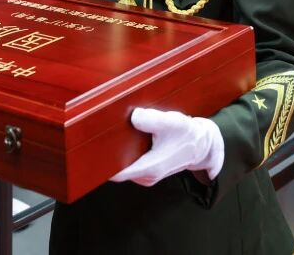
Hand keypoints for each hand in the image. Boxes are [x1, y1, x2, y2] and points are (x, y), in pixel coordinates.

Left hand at [109, 108, 223, 185]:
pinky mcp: (148, 171)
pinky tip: (124, 141)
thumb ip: (152, 119)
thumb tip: (133, 117)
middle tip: (98, 137)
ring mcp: (147, 175)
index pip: (117, 173)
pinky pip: (130, 165)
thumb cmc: (187, 134)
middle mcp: (146, 176)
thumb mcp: (171, 122)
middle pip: (117, 170)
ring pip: (123, 167)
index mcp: (150, 168)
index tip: (91, 151)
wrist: (202, 145)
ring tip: (111, 137)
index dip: (102, 164)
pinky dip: (125, 155)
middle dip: (108, 156)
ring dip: (117, 155)